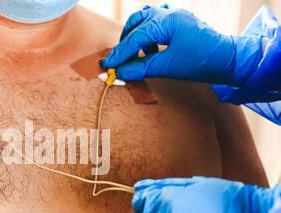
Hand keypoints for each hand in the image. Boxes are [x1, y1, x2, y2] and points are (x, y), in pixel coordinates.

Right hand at [101, 5, 263, 85]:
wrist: (229, 59)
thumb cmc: (201, 61)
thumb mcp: (168, 67)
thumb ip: (142, 68)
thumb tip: (121, 72)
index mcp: (166, 21)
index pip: (135, 37)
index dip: (120, 53)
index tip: (107, 65)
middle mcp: (169, 13)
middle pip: (137, 22)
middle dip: (125, 41)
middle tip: (118, 60)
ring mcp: (175, 15)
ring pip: (145, 20)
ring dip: (135, 37)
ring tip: (132, 56)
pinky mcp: (179, 22)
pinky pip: (156, 23)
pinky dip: (147, 36)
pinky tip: (150, 51)